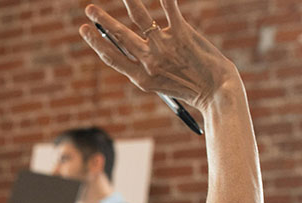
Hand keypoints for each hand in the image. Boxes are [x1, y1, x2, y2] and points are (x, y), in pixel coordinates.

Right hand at [79, 1, 239, 112]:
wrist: (217, 93)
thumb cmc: (190, 88)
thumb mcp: (161, 83)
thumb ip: (148, 64)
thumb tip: (138, 38)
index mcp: (141, 78)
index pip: (112, 57)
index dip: (95, 42)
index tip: (84, 30)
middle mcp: (149, 62)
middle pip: (120, 37)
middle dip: (103, 21)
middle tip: (89, 8)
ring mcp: (165, 47)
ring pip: (140, 18)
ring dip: (128, 1)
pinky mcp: (183, 35)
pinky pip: (170, 9)